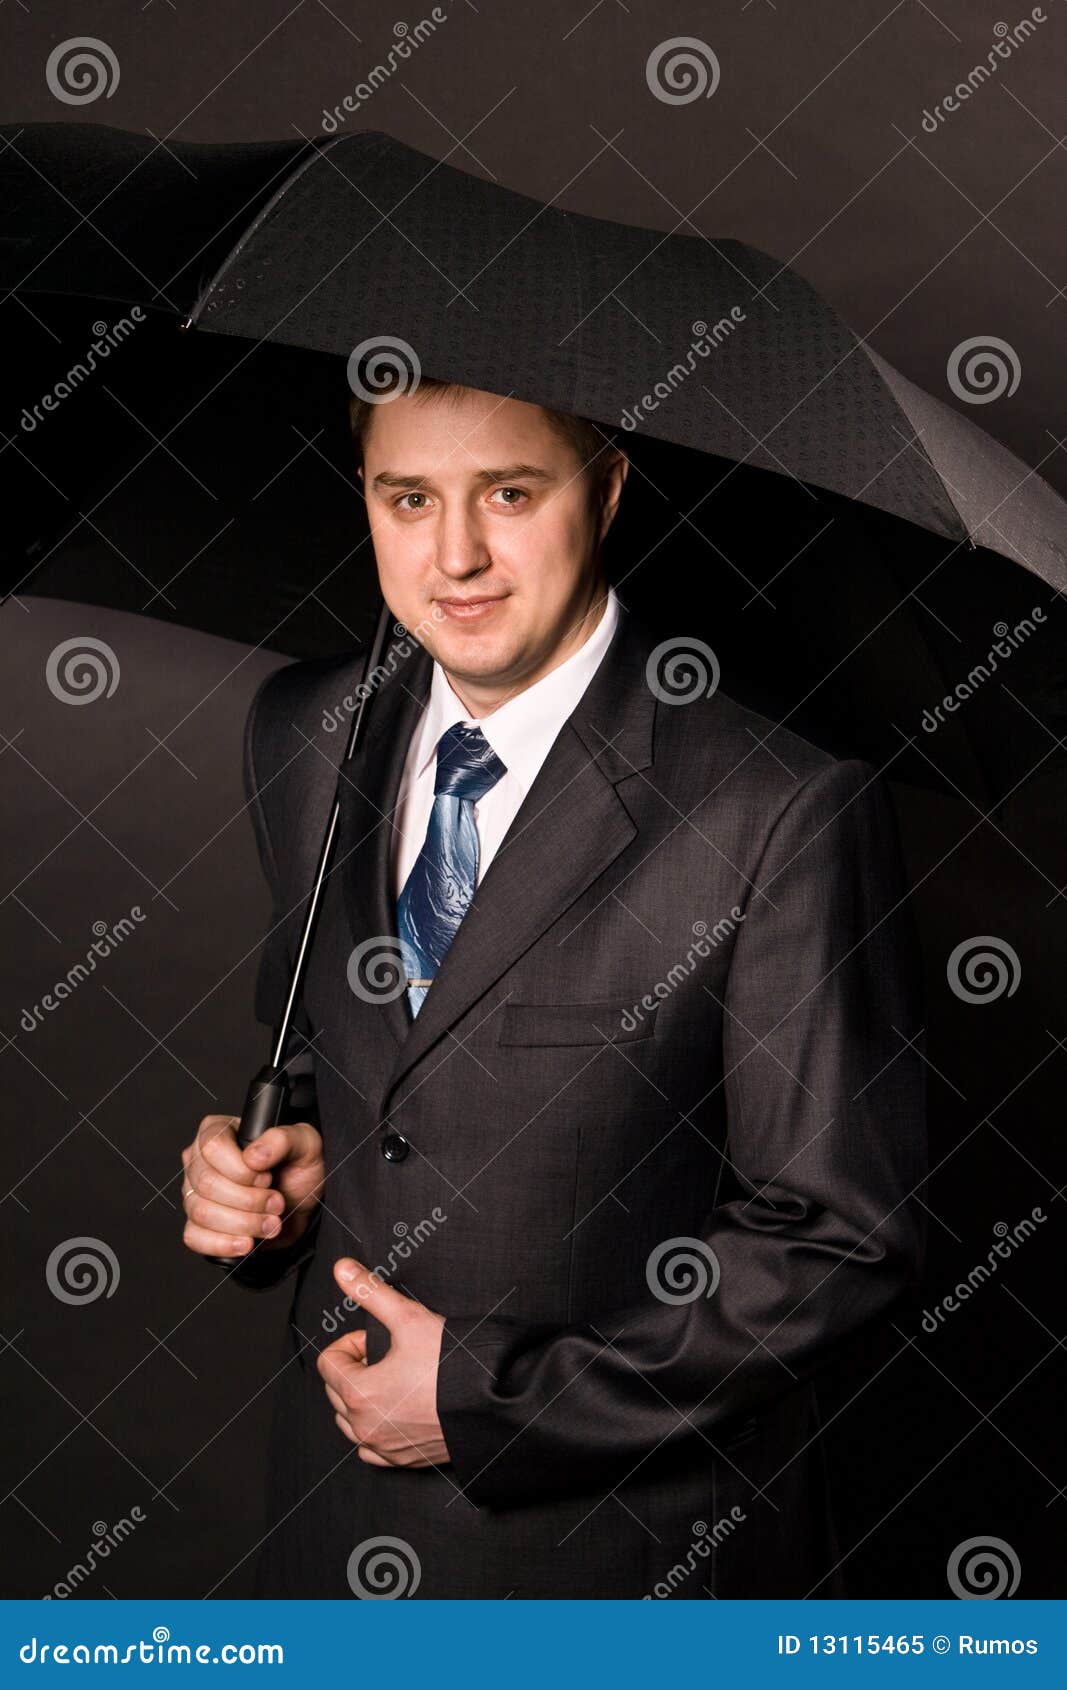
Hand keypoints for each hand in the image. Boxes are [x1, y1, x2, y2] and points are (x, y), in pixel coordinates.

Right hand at [180, 1114, 324, 1258]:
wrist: (304, 1206)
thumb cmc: (300, 1169)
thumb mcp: (305, 1144)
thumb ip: (282, 1140)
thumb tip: (253, 1156)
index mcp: (218, 1132)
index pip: (212, 1147)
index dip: (241, 1168)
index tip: (267, 1178)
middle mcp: (200, 1161)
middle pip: (207, 1183)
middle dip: (249, 1200)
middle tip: (276, 1203)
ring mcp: (195, 1194)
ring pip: (201, 1212)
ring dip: (244, 1223)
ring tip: (271, 1223)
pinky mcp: (199, 1225)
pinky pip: (194, 1237)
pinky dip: (223, 1244)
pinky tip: (247, 1243)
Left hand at [317, 1257, 448, 1467]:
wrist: (493, 1402)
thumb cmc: (452, 1363)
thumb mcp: (409, 1317)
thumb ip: (371, 1292)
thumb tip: (342, 1268)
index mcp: (359, 1393)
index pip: (328, 1362)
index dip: (352, 1343)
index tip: (378, 1339)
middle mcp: (365, 1426)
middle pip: (335, 1390)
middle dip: (355, 1368)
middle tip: (390, 1355)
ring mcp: (384, 1447)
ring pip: (349, 1421)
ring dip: (360, 1399)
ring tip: (394, 1380)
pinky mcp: (403, 1460)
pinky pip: (370, 1448)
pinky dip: (375, 1428)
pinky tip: (397, 1410)